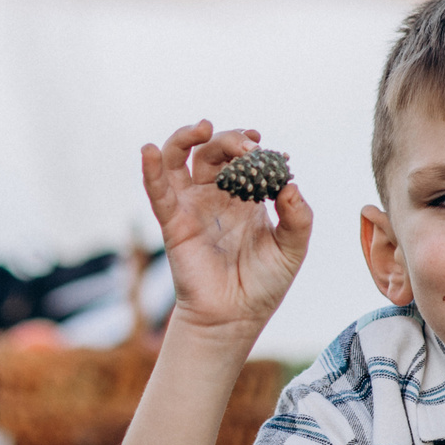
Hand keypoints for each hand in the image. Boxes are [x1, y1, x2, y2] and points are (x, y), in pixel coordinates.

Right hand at [140, 120, 313, 347]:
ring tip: (202, 127)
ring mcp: (192, 206)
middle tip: (249, 146)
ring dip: (186, 137)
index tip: (264, 146)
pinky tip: (147, 151)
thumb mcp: (292, 248)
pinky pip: (158, 193)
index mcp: (244, 197)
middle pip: (212, 151)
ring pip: (179, 159)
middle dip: (230, 140)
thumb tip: (290, 185)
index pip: (243, 158)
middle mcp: (215, 196)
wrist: (236, 317)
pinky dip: (150, 169)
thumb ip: (298, 217)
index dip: (251, 145)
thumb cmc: (263, 284)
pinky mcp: (173, 223)